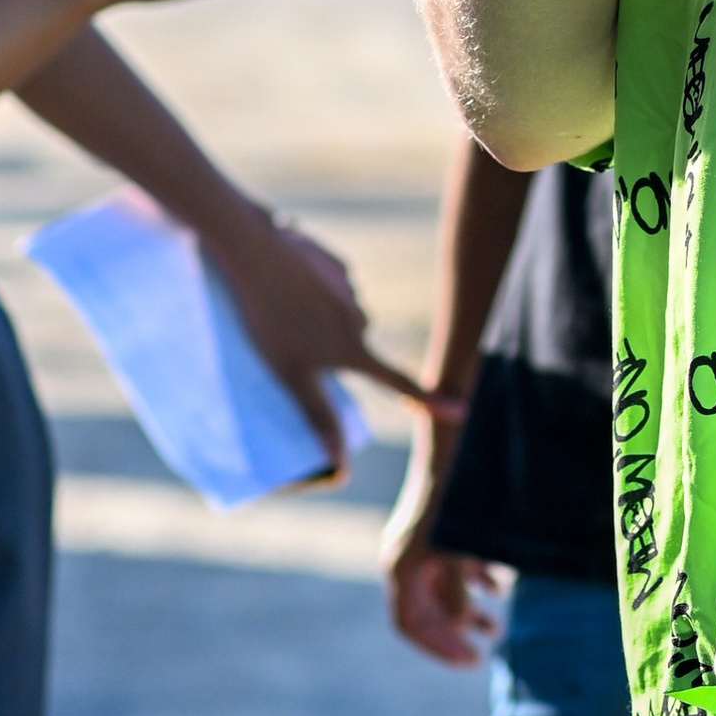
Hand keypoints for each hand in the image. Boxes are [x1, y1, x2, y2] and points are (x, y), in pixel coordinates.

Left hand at [205, 203, 421, 473]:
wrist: (256, 253)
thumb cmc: (269, 320)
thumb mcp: (290, 375)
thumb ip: (317, 415)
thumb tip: (341, 462)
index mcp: (352, 349)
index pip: (397, 383)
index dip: (428, 400)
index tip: (459, 410)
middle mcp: (359, 318)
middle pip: (357, 344)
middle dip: (337, 351)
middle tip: (297, 349)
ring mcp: (347, 287)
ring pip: (342, 312)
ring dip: (322, 318)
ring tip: (280, 314)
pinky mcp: (331, 263)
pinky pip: (329, 284)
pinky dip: (312, 289)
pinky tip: (283, 287)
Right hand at [380, 417, 503, 664]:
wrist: (455, 441)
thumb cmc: (455, 498)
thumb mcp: (457, 550)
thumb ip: (456, 592)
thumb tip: (462, 626)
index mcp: (401, 565)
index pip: (410, 623)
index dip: (439, 647)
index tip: (469, 662)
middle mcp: (405, 556)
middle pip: (425, 611)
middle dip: (455, 635)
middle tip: (483, 655)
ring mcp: (422, 543)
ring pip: (442, 591)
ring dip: (468, 613)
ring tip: (497, 629)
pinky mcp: (438, 530)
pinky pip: (452, 568)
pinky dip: (475, 582)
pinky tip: (499, 587)